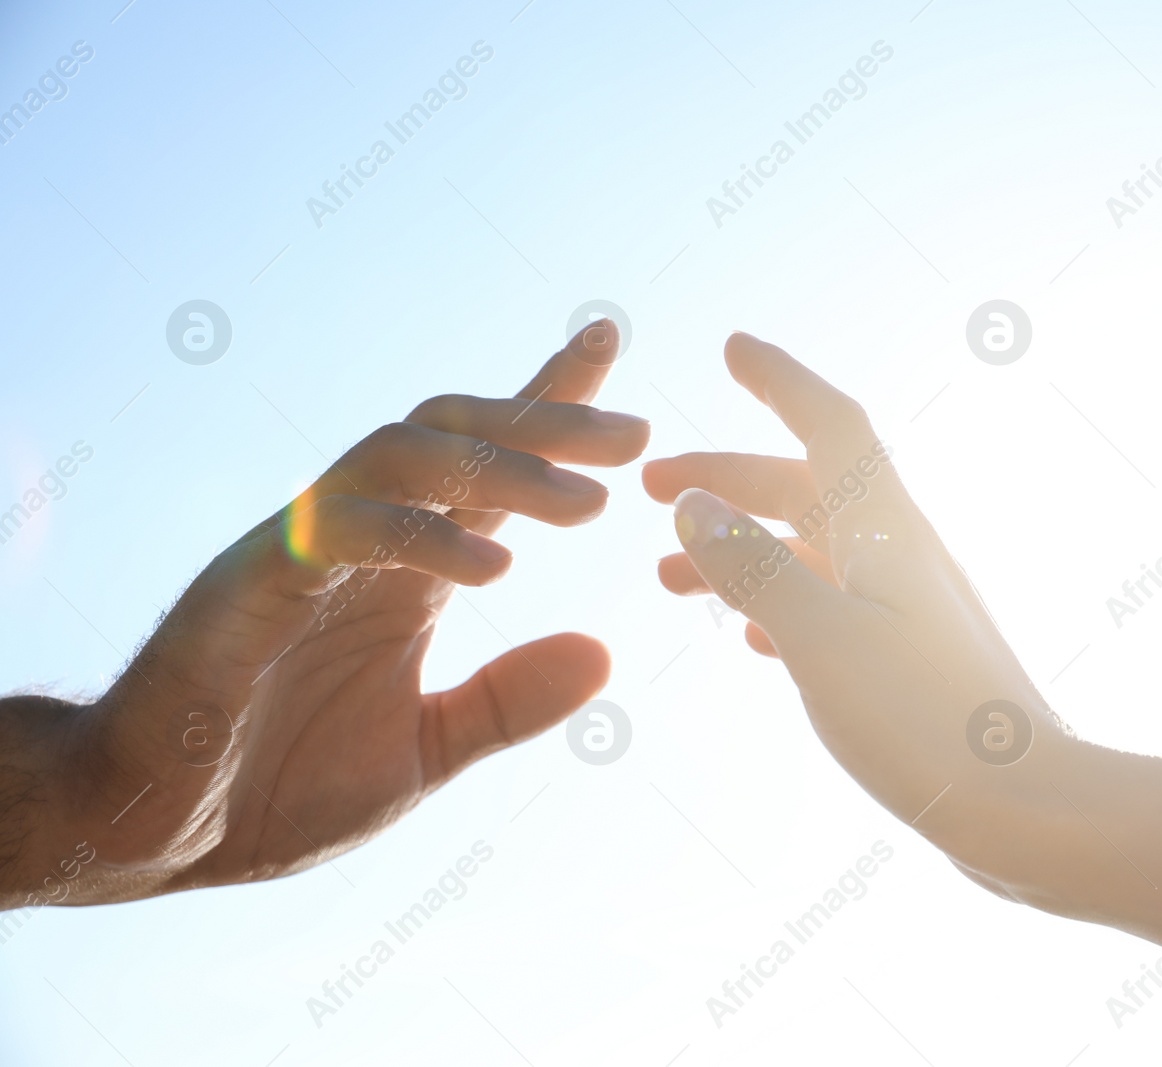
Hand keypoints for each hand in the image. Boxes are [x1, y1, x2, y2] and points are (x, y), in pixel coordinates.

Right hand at [11, 319, 646, 904]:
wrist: (161, 832)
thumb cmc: (277, 786)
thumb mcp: (425, 750)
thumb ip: (509, 703)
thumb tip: (605, 652)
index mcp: (406, 571)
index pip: (487, 466)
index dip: (547, 403)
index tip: (611, 347)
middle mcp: (361, 538)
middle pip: (458, 434)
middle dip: (548, 420)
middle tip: (638, 435)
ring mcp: (306, 549)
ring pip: (406, 456)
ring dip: (505, 469)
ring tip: (590, 504)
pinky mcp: (254, 581)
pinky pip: (342, 528)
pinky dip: (421, 537)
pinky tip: (493, 568)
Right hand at [643, 332, 1071, 876]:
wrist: (1028, 807)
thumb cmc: (926, 722)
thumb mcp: (817, 639)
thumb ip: (751, 569)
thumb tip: (694, 507)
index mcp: (886, 530)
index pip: (829, 424)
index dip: (780, 380)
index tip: (732, 348)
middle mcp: (900, 553)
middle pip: (805, 486)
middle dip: (729, 477)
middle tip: (652, 487)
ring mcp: (907, 606)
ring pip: (810, 550)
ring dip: (741, 549)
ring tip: (668, 579)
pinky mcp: (910, 658)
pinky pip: (830, 605)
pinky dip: (778, 603)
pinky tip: (748, 637)